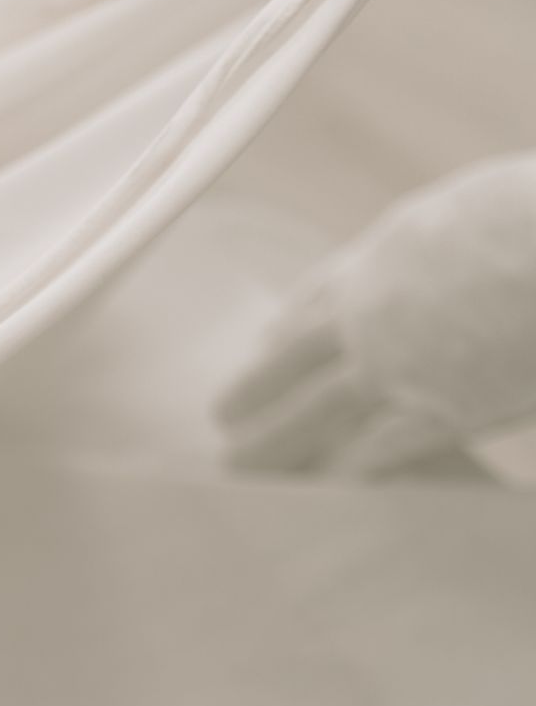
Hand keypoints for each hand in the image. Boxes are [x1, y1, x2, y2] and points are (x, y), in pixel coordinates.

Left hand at [217, 154, 535, 472]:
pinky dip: (340, 479)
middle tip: (223, 411)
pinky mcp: (434, 412)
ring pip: (310, 411)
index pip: (322, 290)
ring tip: (236, 465)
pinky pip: (369, 454)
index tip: (263, 341)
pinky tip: (318, 499)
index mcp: (391, 249)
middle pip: (293, 355)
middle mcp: (375, 307)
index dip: (288, 322)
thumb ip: (453, 236)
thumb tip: (463, 234)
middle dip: (257, 385)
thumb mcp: (483, 206)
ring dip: (270, 443)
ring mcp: (396, 362)